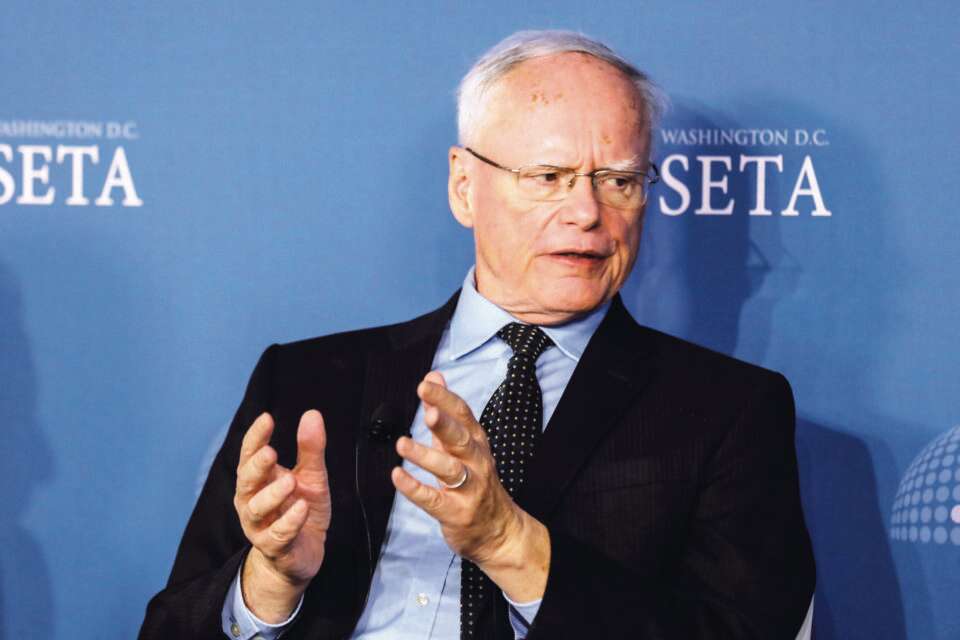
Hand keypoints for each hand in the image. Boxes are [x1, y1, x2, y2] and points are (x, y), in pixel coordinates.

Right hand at [233, 410, 331, 621]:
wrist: (303, 555)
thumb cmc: (301, 509)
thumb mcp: (311, 476)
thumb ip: (310, 449)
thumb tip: (312, 414)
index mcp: (258, 479)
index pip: (250, 454)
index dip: (255, 437)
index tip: (266, 419)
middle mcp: (252, 501)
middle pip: (246, 481)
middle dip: (256, 466)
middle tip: (270, 452)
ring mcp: (260, 526)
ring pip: (257, 509)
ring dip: (272, 495)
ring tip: (290, 481)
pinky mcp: (274, 548)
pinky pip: (277, 535)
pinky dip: (289, 522)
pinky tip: (301, 508)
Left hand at [392, 371, 549, 601]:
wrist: (499, 530)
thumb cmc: (477, 483)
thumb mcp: (465, 445)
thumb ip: (446, 412)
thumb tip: (434, 378)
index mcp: (476, 443)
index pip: (464, 415)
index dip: (445, 399)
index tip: (426, 384)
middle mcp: (476, 463)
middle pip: (461, 439)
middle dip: (444, 423)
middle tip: (426, 408)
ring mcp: (468, 489)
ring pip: (449, 469)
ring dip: (426, 455)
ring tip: (403, 443)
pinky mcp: (456, 512)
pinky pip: (434, 500)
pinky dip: (415, 488)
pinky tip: (397, 477)